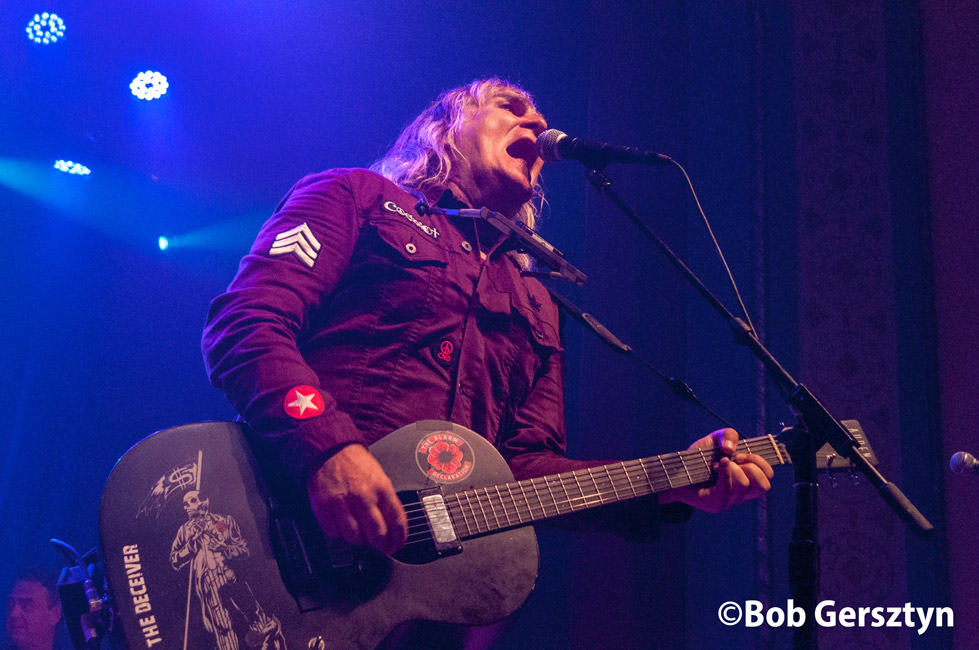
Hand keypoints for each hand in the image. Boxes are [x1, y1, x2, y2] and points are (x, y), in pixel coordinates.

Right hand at [307, 444, 407, 553]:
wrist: (332, 450)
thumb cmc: (356, 465)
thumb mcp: (380, 478)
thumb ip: (387, 502)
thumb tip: (393, 529)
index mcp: (382, 488)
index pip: (397, 521)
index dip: (398, 538)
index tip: (397, 545)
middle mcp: (363, 496)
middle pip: (377, 534)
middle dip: (380, 546)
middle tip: (379, 547)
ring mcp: (343, 503)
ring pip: (355, 537)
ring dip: (359, 541)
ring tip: (360, 536)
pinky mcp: (324, 507)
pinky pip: (333, 533)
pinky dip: (339, 535)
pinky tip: (343, 529)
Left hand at [659, 428, 773, 512]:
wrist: (674, 472)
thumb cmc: (696, 459)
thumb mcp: (714, 440)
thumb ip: (727, 435)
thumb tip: (731, 449)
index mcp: (745, 480)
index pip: (768, 477)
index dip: (761, 462)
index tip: (743, 454)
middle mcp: (740, 493)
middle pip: (763, 484)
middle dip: (752, 464)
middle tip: (735, 458)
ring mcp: (729, 500)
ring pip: (744, 484)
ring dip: (732, 468)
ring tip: (717, 465)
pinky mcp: (716, 504)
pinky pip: (727, 489)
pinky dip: (724, 472)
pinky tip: (716, 465)